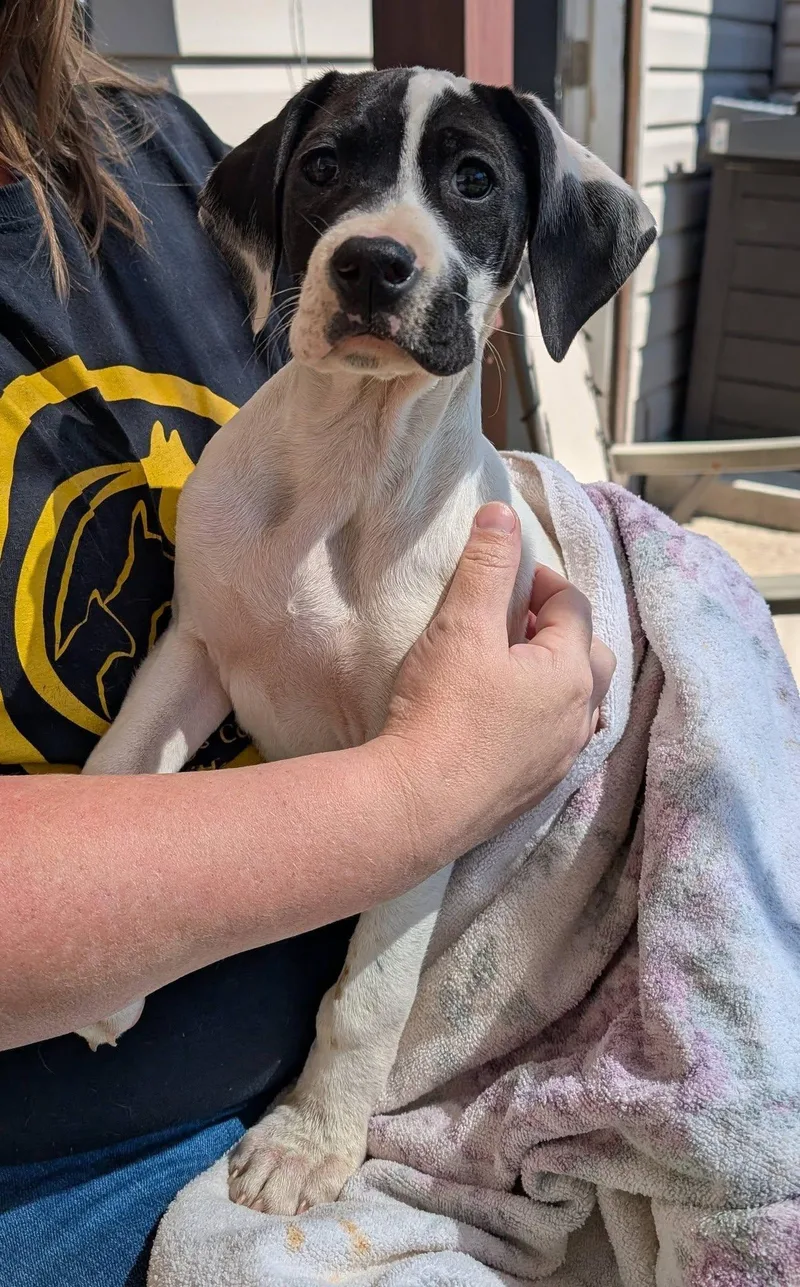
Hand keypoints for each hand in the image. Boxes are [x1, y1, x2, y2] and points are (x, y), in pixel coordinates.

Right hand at [380, 502, 614, 852]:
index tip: (501, 579)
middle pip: (588, 655)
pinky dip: (537, 718)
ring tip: (503, 670)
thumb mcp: (462, 624)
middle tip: (505, 624)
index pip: (573, 605)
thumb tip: (504, 514)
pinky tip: (497, 719)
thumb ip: (488, 565)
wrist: (417, 805)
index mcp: (572, 671)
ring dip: (550, 678)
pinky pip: (552, 740)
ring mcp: (560, 758)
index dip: (539, 582)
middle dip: (554, 631)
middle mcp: (580, 716)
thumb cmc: (443, 710)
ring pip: (575, 702)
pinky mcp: (535, 789)